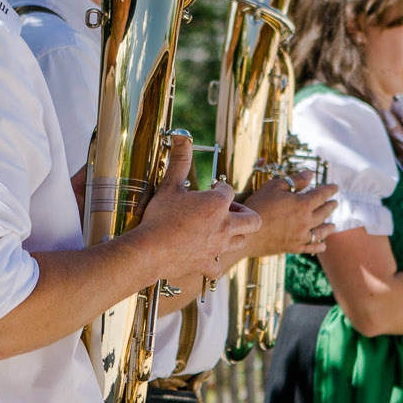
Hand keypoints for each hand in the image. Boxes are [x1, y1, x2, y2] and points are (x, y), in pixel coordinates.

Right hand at [134, 134, 262, 280]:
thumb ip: (180, 161)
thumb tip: (181, 136)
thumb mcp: (169, 186)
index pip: (229, 191)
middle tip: (230, 211)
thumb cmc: (159, 217)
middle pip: (253, 220)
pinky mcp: (207, 264)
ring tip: (220, 230)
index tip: (211, 189)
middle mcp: (224, 226)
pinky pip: (219, 266)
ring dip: (235, 234)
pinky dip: (215, 262)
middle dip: (245, 213)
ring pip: (241, 241)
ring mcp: (218, 247)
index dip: (220, 189)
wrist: (148, 251)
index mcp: (217, 204)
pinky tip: (205, 256)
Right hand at [243, 169, 339, 256]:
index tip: (335, 187)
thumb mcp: (275, 186)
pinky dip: (319, 245)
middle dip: (331, 206)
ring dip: (328, 227)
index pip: (321, 194)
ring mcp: (300, 236)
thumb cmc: (259, 206)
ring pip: (320, 231)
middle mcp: (306, 221)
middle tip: (335, 203)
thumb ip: (295, 180)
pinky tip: (323, 245)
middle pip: (324, 212)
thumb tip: (310, 174)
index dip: (330, 190)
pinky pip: (310, 247)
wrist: (247, 233)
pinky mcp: (293, 247)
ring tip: (333, 225)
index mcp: (303, 204)